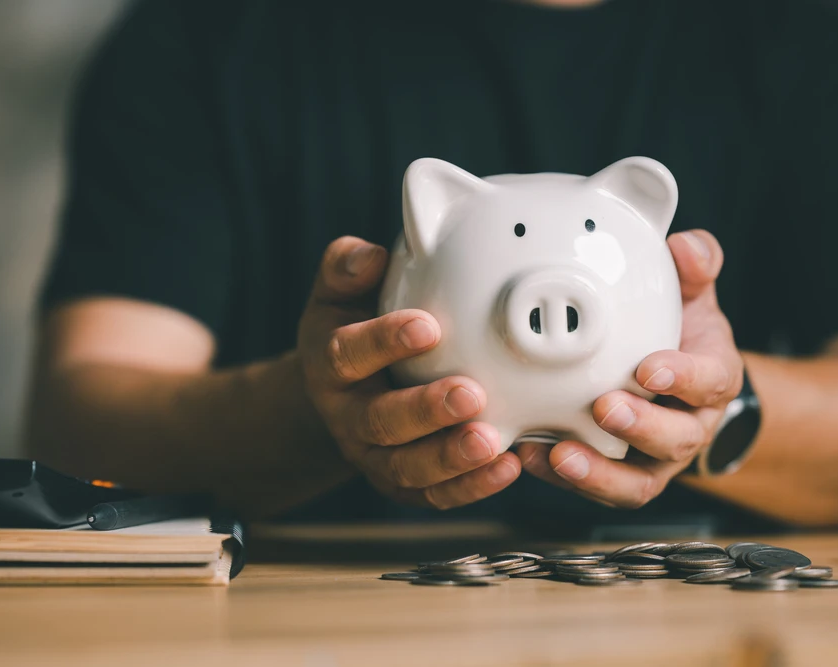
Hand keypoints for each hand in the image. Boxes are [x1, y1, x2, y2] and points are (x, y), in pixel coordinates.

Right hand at [297, 236, 520, 507]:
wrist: (342, 392)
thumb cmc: (353, 328)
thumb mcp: (339, 294)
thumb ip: (348, 267)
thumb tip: (372, 256)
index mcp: (328, 364)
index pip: (347, 353)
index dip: (383, 342)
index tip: (428, 327)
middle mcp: (346, 416)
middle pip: (379, 421)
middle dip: (425, 411)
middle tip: (470, 394)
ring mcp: (374, 456)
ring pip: (406, 468)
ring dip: (449, 458)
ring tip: (492, 441)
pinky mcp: (403, 484)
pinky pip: (434, 495)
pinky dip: (471, 487)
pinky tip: (508, 467)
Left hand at [518, 230, 742, 507]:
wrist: (677, 385)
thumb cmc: (678, 336)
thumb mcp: (692, 297)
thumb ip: (693, 268)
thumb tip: (687, 246)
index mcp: (710, 379)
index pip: (709, 381)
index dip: (684, 377)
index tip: (650, 367)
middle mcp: (688, 426)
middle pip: (676, 438)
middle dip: (641, 427)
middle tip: (604, 407)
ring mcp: (655, 458)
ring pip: (638, 481)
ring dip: (599, 471)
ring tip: (559, 452)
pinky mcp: (622, 477)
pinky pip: (600, 488)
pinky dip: (566, 478)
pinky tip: (532, 456)